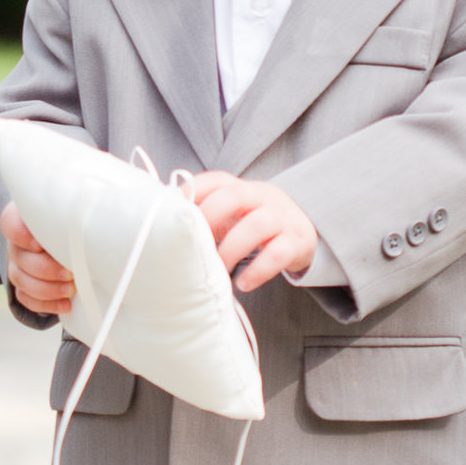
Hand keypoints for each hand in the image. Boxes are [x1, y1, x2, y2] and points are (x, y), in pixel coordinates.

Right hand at [0, 202, 76, 319]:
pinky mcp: (22, 286)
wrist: (71, 246)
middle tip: (70, 273)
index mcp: (24, 220)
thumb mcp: (72, 217)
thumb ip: (73, 219)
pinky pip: (26, 299)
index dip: (20, 235)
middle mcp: (17, 243)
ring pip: (21, 280)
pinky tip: (66, 305)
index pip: (9, 223)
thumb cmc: (73, 226)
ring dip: (48, 289)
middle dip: (47, 269)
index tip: (39, 245)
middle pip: (20, 257)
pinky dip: (47, 305)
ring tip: (71, 290)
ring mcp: (17, 266)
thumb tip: (96, 224)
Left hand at [182, 168, 320, 295]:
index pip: (215, 180)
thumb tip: (163, 227)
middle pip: (234, 195)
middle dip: (209, 219)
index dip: (193, 193)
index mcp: (240, 187)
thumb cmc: (253, 223)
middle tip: (194, 246)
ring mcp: (281, 217)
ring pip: (256, 225)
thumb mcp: (233, 213)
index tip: (174, 213)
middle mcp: (261, 196)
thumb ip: (204, 215)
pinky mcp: (296, 241)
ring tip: (217, 271)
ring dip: (231, 250)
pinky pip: (278, 254)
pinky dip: (258, 270)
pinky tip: (243, 284)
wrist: (302, 229)